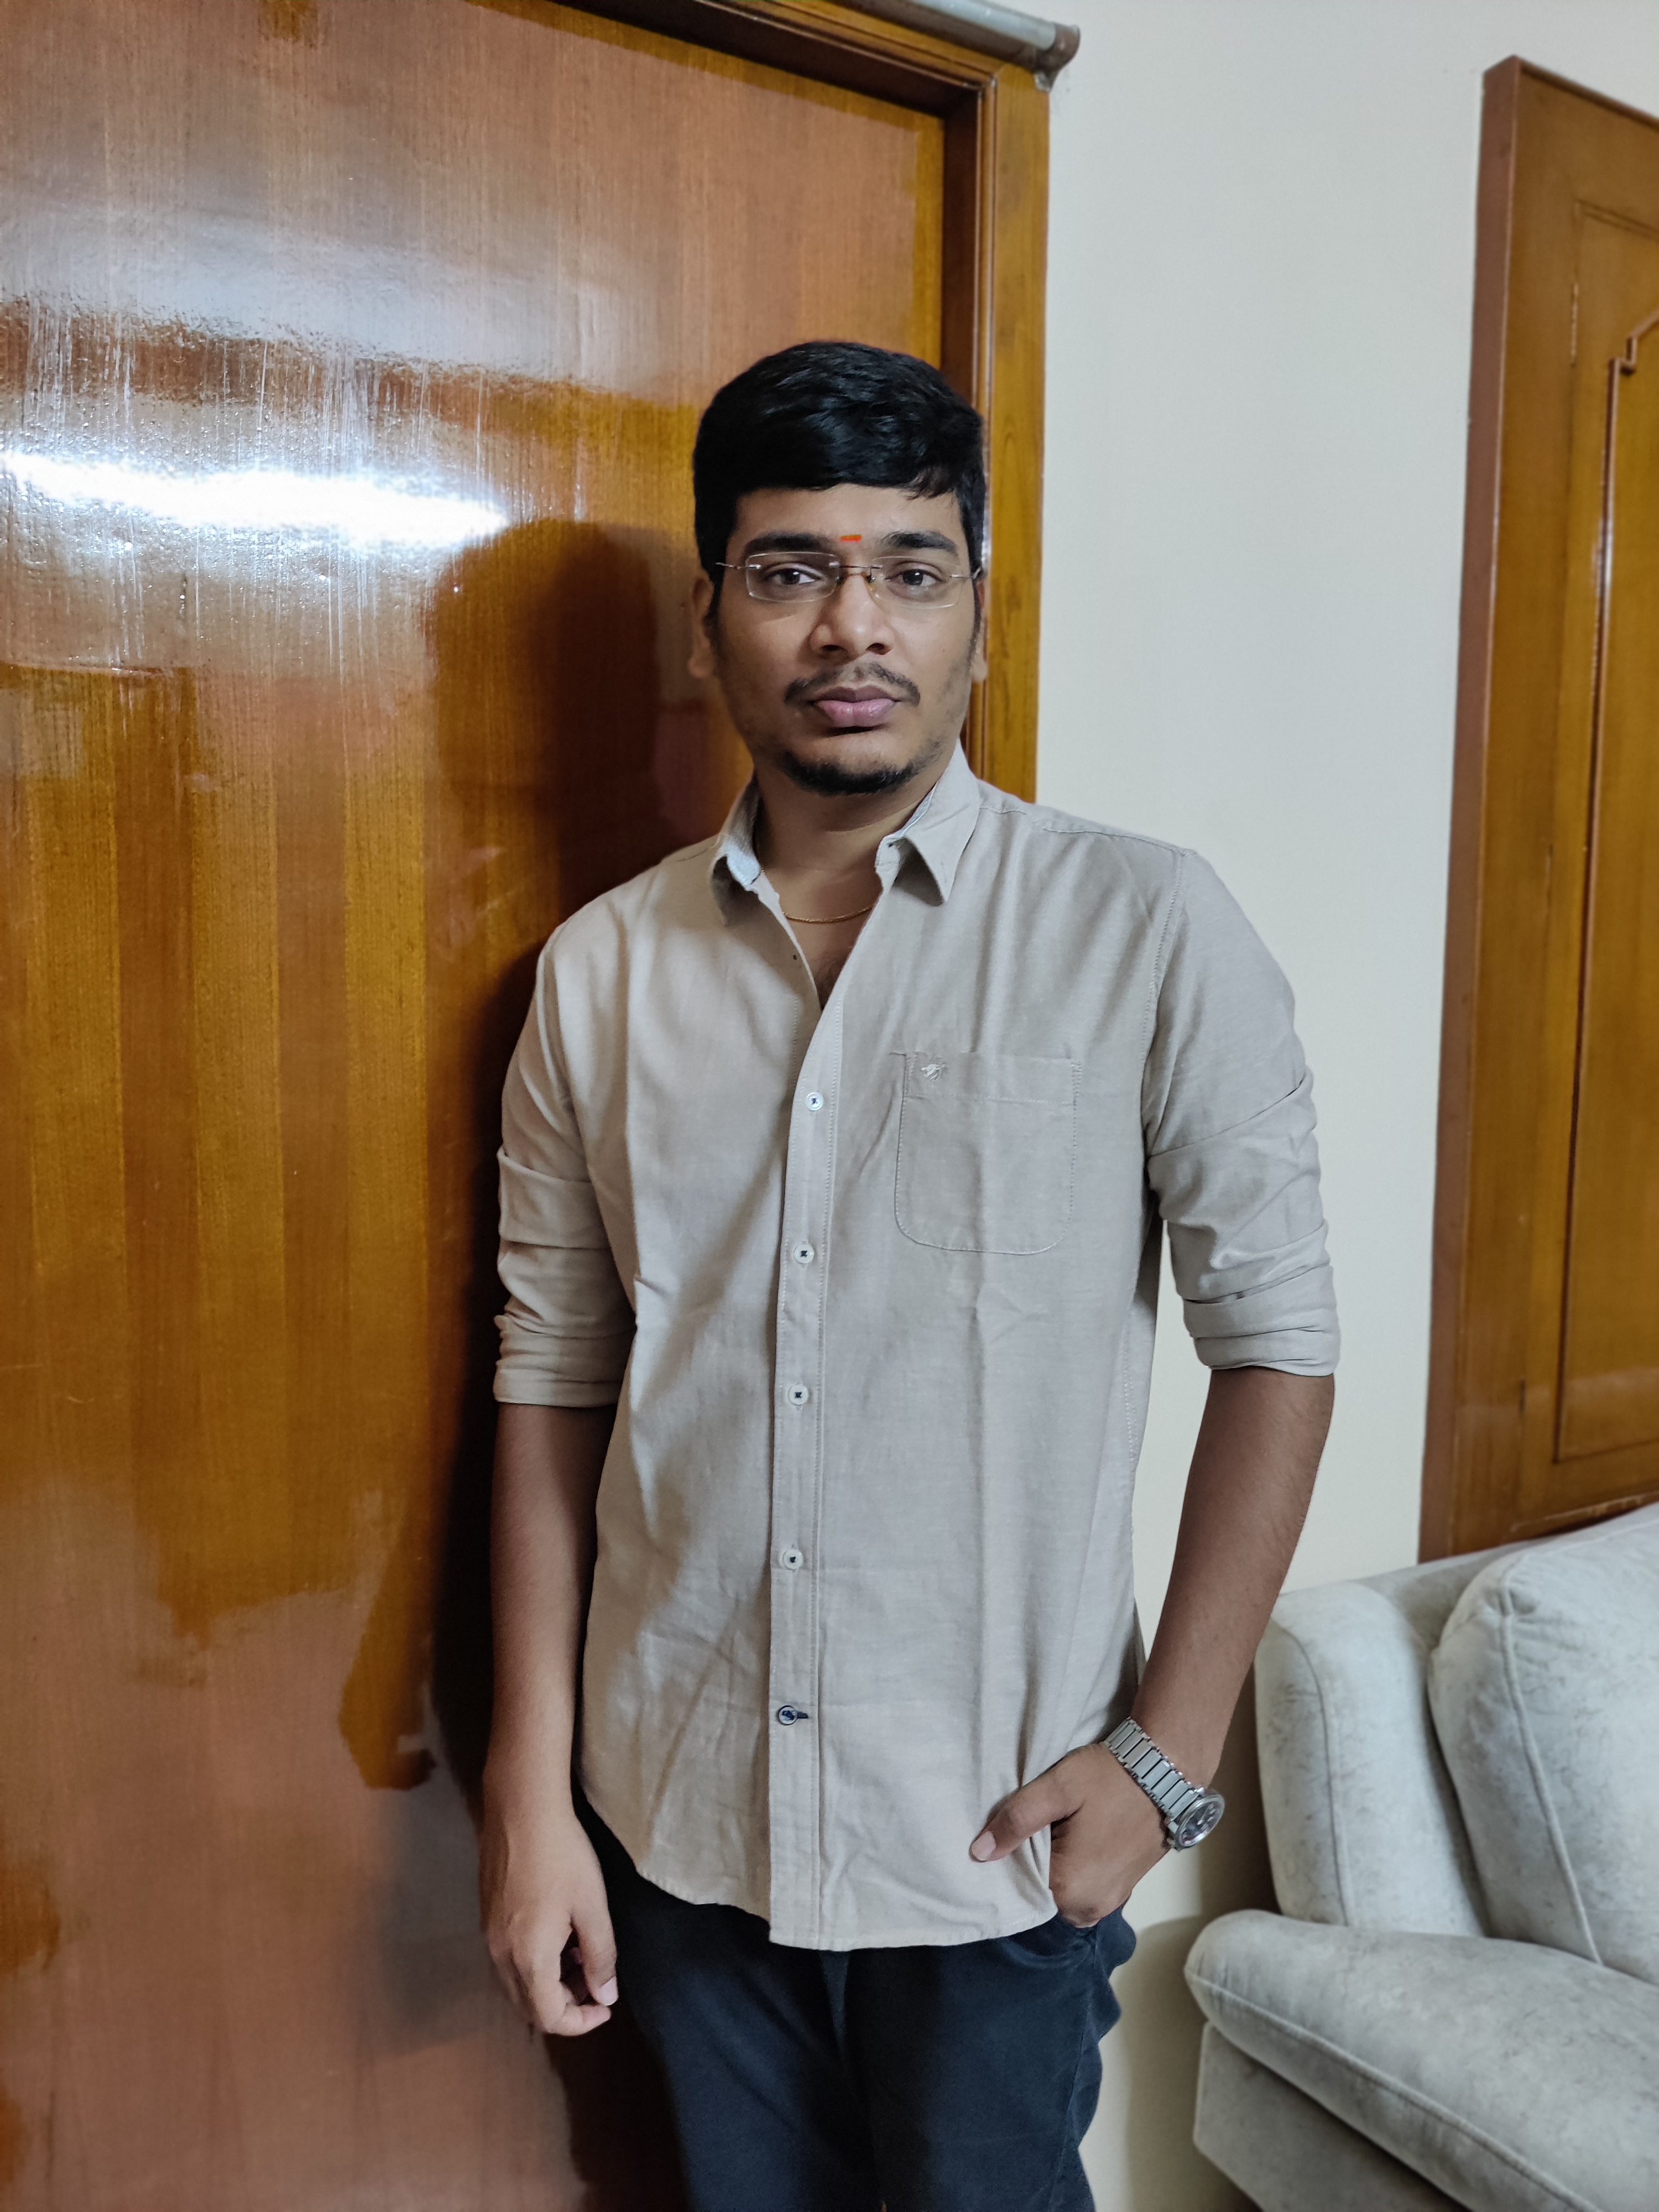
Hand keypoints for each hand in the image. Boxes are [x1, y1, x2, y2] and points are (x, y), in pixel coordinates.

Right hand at [480, 1769, 618, 2034]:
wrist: (521, 1808)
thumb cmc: (562, 1855)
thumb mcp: (592, 1905)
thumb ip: (601, 1956)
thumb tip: (606, 1996)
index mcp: (528, 1958)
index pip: (549, 2017)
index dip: (581, 2022)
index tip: (606, 2006)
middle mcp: (500, 1955)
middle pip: (528, 2007)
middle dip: (564, 2006)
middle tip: (595, 1982)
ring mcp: (489, 1936)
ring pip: (516, 1985)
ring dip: (548, 1985)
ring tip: (580, 1955)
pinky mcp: (487, 1917)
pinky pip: (509, 1960)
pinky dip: (534, 1964)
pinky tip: (558, 1934)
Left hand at [970, 1743, 1166, 1924]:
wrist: (1167, 1770)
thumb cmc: (1111, 1778)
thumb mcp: (1058, 1788)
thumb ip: (1016, 1821)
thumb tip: (979, 1853)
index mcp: (1070, 1890)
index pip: (1019, 1889)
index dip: (1009, 1861)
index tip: (1007, 1835)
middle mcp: (1091, 1907)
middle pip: (1042, 1893)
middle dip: (1032, 1864)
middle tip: (1031, 1827)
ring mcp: (1111, 1900)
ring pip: (1063, 1891)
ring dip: (1055, 1865)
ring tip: (1052, 1830)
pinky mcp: (1124, 1889)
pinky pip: (1085, 1887)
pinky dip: (1075, 1868)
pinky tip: (1073, 1837)